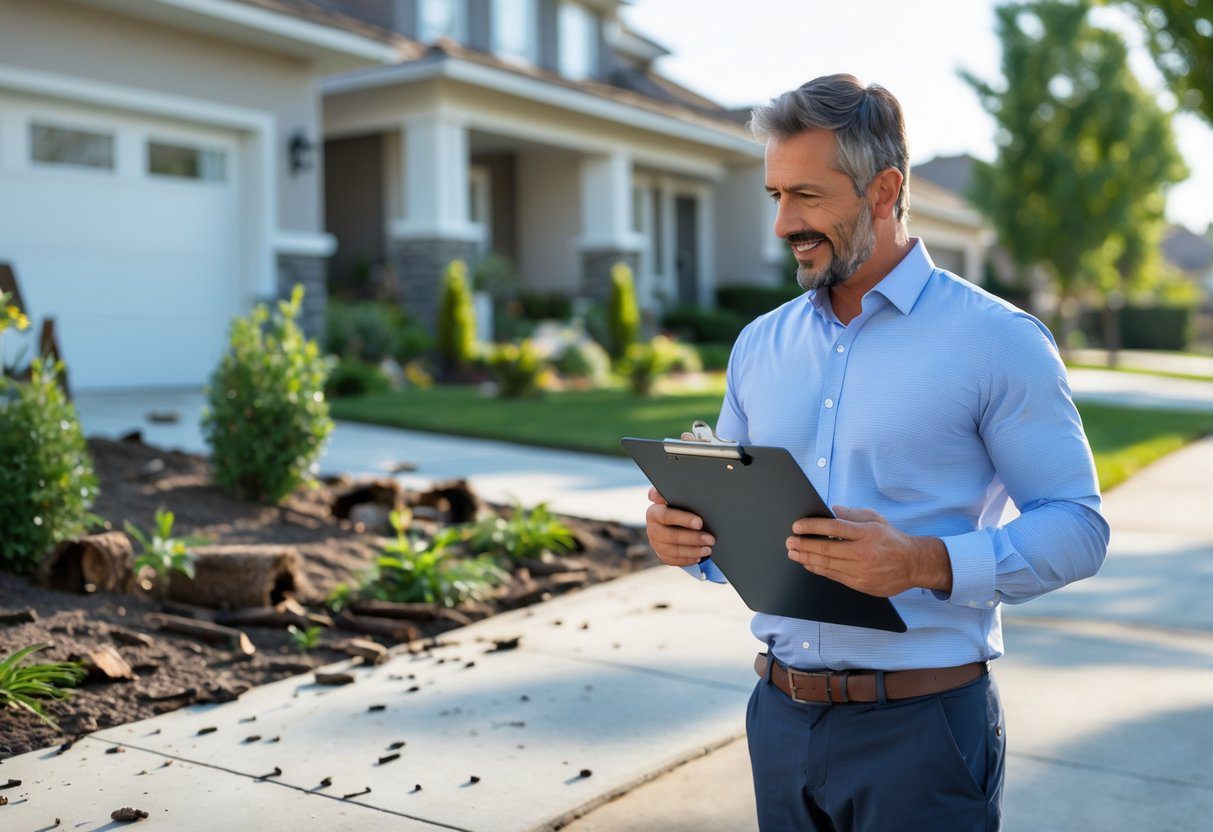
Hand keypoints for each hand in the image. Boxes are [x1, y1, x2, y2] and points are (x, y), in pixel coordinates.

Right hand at [645, 432, 713, 566]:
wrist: (696, 522)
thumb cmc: (697, 495)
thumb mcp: (697, 473)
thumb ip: (694, 452)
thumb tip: (688, 436)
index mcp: (659, 497)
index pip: (654, 494)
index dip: (660, 497)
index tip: (672, 500)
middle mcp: (653, 516)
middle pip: (664, 524)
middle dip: (686, 530)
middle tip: (707, 532)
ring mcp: (655, 536)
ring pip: (669, 544)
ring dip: (691, 545)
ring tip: (710, 545)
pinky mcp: (661, 552)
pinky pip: (671, 558)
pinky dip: (687, 558)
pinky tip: (701, 555)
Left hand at [785, 506, 951, 596]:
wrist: (913, 564)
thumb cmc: (892, 539)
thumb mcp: (876, 519)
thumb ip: (853, 514)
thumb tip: (832, 509)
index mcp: (867, 533)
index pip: (833, 528)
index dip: (812, 527)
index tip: (797, 526)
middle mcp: (863, 552)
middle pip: (826, 549)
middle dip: (803, 545)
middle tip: (789, 541)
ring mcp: (861, 570)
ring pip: (827, 565)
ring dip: (806, 558)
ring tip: (793, 553)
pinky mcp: (860, 584)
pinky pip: (834, 576)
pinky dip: (818, 569)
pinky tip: (808, 564)